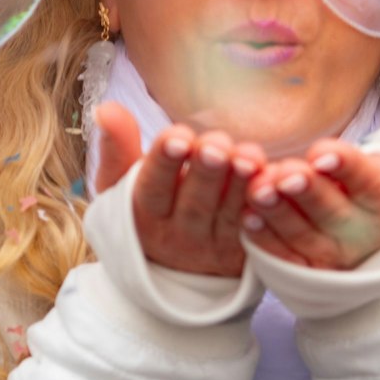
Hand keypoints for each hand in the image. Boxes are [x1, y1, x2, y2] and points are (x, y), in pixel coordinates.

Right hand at [94, 103, 263, 277]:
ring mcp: (212, 246)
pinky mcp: (242, 252)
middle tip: (218, 144)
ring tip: (250, 157)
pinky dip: (266, 202)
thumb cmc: (147, 208)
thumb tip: (105, 108)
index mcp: (142, 216)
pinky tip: (274, 177)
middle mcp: (177, 235)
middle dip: (206, 171)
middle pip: (194, 202)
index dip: (165, 162)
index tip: (178, 135)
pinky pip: (257, 227)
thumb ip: (117, 147)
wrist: (174, 271)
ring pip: (228, 214)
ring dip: (241, 185)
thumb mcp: (121, 185)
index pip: (152, 188)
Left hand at [240, 93, 379, 270]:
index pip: (370, 181)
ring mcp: (335, 253)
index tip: (320, 151)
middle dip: (307, 192)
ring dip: (279, 213)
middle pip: (332, 212)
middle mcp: (364, 231)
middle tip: (285, 173)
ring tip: (258, 189)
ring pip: (302, 235)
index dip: (346, 167)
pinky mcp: (308, 267)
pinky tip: (247, 217)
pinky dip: (265, 239)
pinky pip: (284, 256)